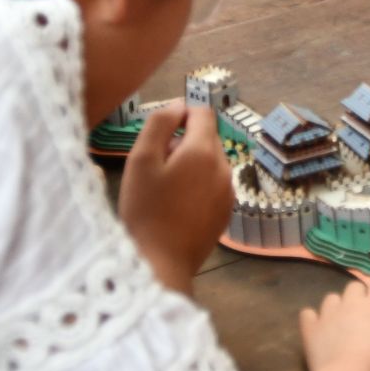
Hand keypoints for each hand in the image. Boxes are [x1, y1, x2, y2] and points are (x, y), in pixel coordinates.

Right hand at [119, 102, 233, 291]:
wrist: (160, 265)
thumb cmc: (145, 211)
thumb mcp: (141, 160)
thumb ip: (160, 124)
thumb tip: (178, 105)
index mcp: (204, 151)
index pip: (203, 112)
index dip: (180, 113)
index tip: (160, 132)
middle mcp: (224, 168)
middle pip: (206, 138)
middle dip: (183, 142)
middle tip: (155, 166)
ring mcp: (228, 192)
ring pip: (210, 162)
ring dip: (190, 165)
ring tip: (163, 189)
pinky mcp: (226, 213)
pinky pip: (213, 185)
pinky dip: (197, 186)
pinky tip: (176, 206)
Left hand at [299, 278, 369, 370]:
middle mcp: (352, 301)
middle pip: (355, 286)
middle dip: (361, 297)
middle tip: (369, 318)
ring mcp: (328, 313)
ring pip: (332, 298)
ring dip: (339, 307)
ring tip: (345, 325)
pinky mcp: (311, 329)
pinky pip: (308, 315)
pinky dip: (313, 319)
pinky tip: (319, 329)